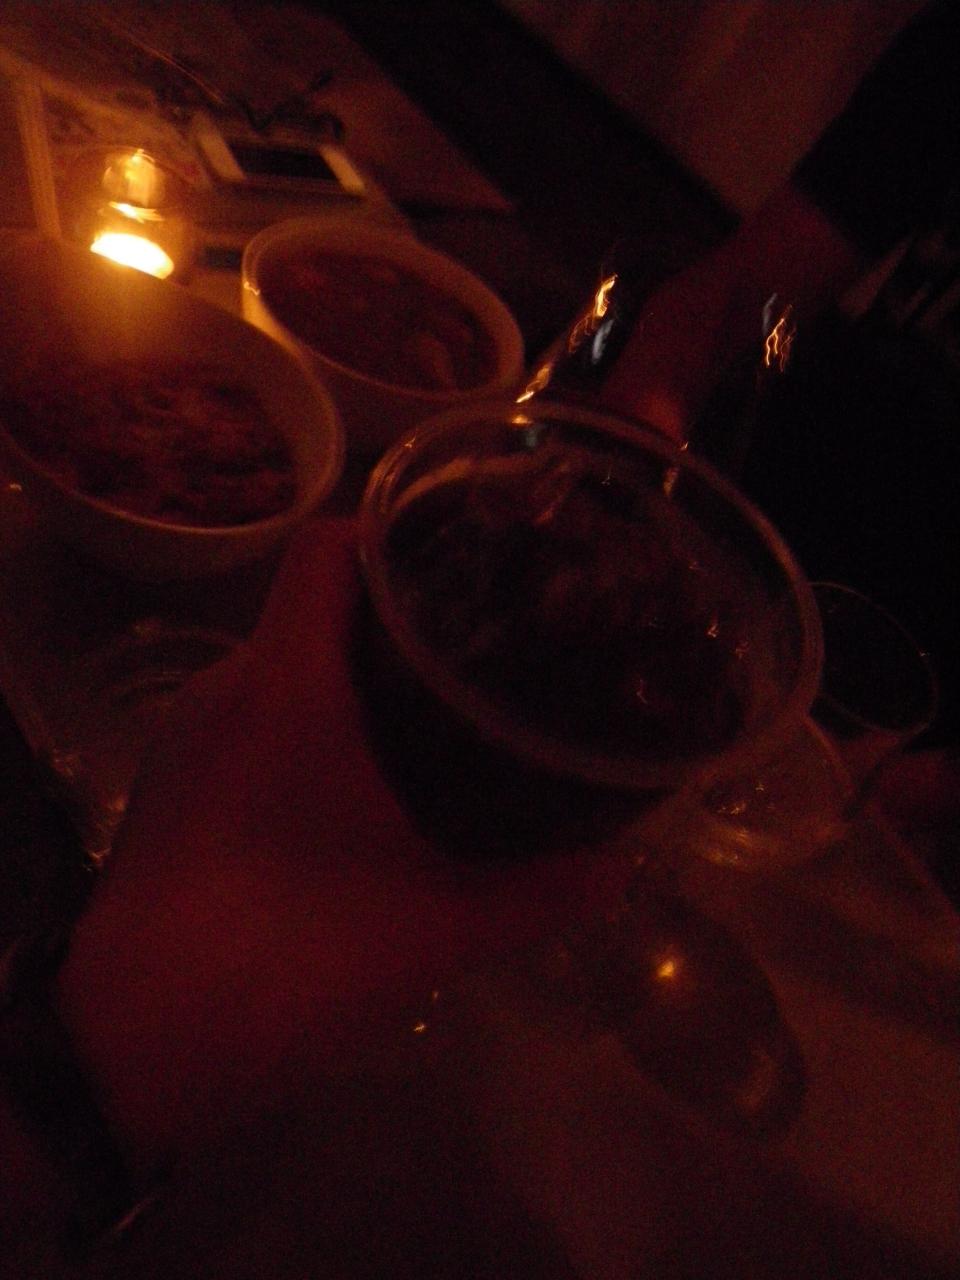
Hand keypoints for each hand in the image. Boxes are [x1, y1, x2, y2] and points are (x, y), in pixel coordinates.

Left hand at [56, 517, 633, 1161]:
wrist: (137, 1045)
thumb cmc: (288, 954)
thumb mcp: (433, 926)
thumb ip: (538, 892)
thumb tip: (624, 869)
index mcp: (285, 682)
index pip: (327, 547)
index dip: (398, 530)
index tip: (472, 557)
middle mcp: (227, 689)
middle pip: (314, 608)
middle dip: (398, 619)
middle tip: (483, 647)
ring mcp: (190, 740)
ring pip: (283, 671)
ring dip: (353, 682)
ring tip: (438, 714)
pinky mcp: (173, 790)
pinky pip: (253, 724)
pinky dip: (311, 729)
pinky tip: (362, 788)